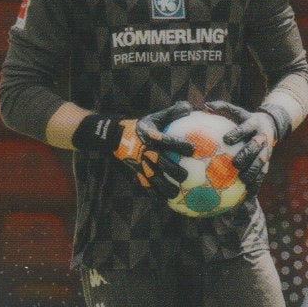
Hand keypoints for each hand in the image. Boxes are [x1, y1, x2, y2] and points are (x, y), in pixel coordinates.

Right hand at [73, 101, 193, 197]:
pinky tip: (161, 199)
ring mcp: (139, 163)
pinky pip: (143, 185)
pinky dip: (151, 193)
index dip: (180, 146)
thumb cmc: (139, 127)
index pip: (168, 141)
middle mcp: (146, 151)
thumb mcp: (154, 118)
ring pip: (153, 178)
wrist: (114, 136)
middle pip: (162, 163)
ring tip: (175, 193)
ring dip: (164, 187)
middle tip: (186, 177)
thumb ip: (172, 113)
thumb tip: (190, 107)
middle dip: (174, 171)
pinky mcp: (134, 172)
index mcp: (152, 137)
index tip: (193, 149)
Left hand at [204, 100, 276, 191]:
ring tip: (243, 180)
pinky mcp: (268, 162)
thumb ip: (222, 108)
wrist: (271, 125)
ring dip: (253, 171)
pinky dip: (257, 183)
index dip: (237, 133)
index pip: (245, 127)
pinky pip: (263, 173)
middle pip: (256, 147)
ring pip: (261, 162)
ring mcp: (267, 150)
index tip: (226, 139)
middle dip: (247, 155)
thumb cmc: (246, 119)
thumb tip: (204, 104)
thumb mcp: (238, 111)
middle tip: (235, 164)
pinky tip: (248, 193)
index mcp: (254, 124)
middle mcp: (262, 137)